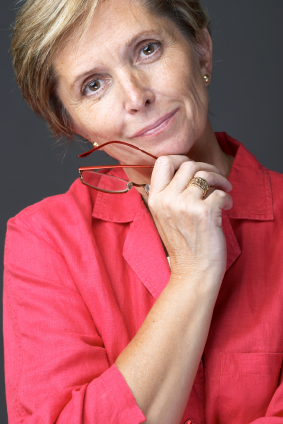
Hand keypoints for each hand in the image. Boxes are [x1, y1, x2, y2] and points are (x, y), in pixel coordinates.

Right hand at [148, 155, 232, 281]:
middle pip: (189, 164)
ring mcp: (185, 205)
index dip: (182, 159)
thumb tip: (186, 170)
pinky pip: (220, 192)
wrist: (192, 272)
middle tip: (216, 179)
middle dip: (207, 168)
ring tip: (224, 191)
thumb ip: (169, 194)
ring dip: (221, 180)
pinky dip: (228, 198)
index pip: (163, 161)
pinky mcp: (204, 213)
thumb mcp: (164, 217)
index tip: (194, 168)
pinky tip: (227, 207)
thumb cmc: (183, 246)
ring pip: (206, 175)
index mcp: (155, 199)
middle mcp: (167, 199)